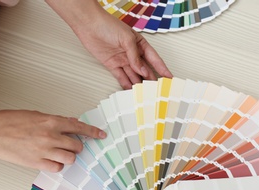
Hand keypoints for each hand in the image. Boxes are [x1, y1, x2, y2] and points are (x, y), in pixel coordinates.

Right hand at [0, 110, 105, 171]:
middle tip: (70, 144)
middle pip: (77, 146)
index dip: (93, 132)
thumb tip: (70, 123)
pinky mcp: (37, 163)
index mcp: (52, 121)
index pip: (79, 127)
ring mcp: (45, 151)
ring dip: (68, 156)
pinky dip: (57, 165)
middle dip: (77, 145)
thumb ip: (55, 120)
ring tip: (60, 153)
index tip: (101, 135)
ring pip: (70, 158)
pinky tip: (51, 160)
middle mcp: (51, 136)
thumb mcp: (36, 115)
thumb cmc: (10, 121)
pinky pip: (57, 168)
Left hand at [46, 0, 172, 88]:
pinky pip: (121, 77)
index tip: (169, 78)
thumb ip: (135, 57)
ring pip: (134, 75)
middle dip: (151, 80)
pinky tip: (131, 91)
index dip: (162, 69)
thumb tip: (142, 71)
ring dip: (139, 84)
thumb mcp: (126, 39)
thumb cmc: (108, 25)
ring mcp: (123, 60)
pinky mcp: (112, 65)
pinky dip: (126, 84)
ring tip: (145, 94)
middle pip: (144, 70)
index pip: (154, 59)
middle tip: (157, 90)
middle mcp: (132, 53)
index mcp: (140, 44)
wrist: (89, 25)